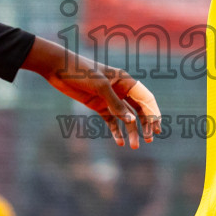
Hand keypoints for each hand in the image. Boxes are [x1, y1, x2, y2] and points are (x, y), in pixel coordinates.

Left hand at [26, 39, 162, 148]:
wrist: (59, 69)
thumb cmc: (81, 72)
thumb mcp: (100, 87)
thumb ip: (116, 104)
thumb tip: (131, 121)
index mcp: (126, 81)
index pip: (145, 99)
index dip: (153, 113)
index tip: (156, 128)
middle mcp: (121, 90)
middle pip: (139, 110)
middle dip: (145, 125)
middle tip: (149, 139)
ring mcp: (110, 99)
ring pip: (126, 118)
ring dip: (131, 131)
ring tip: (133, 146)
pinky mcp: (98, 106)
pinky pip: (111, 121)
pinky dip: (116, 131)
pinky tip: (120, 142)